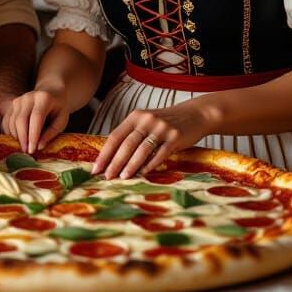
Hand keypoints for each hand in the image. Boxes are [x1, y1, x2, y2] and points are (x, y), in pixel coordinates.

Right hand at [1, 85, 68, 153]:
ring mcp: (19, 99)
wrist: (51, 91)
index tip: (32, 150)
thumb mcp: (62, 120)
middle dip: (22, 138)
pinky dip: (10, 133)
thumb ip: (52, 133)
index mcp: (44, 98)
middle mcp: (29, 97)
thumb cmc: (58, 108)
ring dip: (16, 137)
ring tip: (24, 147)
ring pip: (12, 121)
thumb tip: (39, 146)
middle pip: (21, 119)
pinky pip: (7, 120)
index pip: (36, 117)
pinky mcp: (12, 104)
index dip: (33, 135)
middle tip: (27, 152)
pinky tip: (17, 140)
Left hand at [92, 102, 211, 178]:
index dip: (105, 153)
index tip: (96, 168)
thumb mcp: (146, 122)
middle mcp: (147, 120)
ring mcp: (162, 128)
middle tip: (107, 177)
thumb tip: (111, 158)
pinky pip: (161, 153)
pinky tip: (143, 173)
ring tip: (123, 177)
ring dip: (131, 165)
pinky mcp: (175, 137)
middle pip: (127, 144)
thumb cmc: (166, 122)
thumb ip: (131, 135)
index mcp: (136, 116)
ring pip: (142, 149)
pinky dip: (151, 164)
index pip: (115, 136)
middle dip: (115, 162)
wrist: (195, 114)